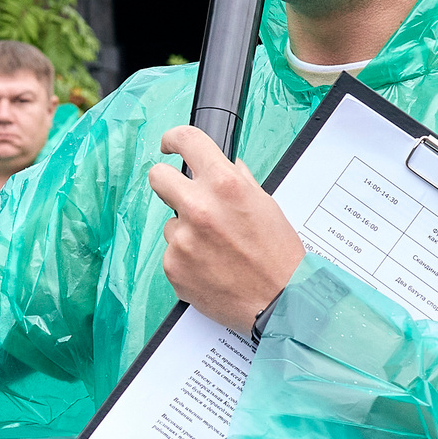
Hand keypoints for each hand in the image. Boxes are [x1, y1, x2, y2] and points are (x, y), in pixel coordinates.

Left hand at [145, 126, 304, 332]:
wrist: (279, 300)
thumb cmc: (278, 255)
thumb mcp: (265, 205)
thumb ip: (239, 180)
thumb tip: (226, 165)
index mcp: (224, 184)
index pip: (187, 140)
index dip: (174, 138)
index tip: (170, 145)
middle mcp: (198, 207)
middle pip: (158, 177)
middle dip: (167, 182)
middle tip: (182, 194)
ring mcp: (182, 238)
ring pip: (170, 223)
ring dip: (186, 231)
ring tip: (215, 249)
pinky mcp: (173, 266)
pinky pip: (172, 253)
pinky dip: (186, 259)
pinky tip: (210, 267)